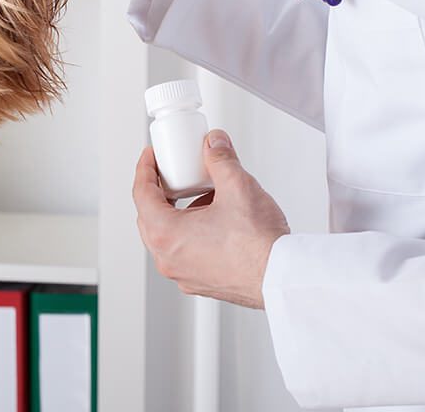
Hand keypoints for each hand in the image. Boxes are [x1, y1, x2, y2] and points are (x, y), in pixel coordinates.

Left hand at [133, 129, 289, 308]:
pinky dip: (191, 233)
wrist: (283, 278)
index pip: (141, 194)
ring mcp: (184, 274)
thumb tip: (214, 143)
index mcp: (166, 235)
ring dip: (178, 212)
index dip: (145, 168)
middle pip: (150, 216)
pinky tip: (215, 219)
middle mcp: (169, 259)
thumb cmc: (259, 245)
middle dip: (159, 190)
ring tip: (202, 194)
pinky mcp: (202, 282)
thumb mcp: (237, 186)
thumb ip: (220, 159)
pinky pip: (185, 252)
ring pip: (168, 236)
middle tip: (171, 173)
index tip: (150, 156)